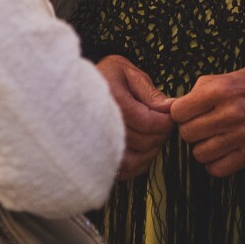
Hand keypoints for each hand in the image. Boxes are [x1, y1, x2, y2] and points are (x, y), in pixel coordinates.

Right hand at [96, 55, 173, 179]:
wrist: (73, 86)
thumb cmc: (105, 75)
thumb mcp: (128, 72)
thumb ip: (150, 92)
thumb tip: (170, 108)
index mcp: (112, 100)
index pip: (147, 122)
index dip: (165, 123)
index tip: (171, 117)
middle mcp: (101, 124)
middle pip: (142, 142)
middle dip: (160, 135)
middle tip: (165, 125)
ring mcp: (95, 144)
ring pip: (133, 161)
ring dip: (150, 152)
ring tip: (154, 137)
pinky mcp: (94, 156)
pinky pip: (122, 170)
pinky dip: (137, 165)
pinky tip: (141, 150)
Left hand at [171, 60, 244, 178]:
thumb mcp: (230, 75)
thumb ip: (201, 89)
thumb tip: (174, 105)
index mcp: (222, 89)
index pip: (179, 112)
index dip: (181, 111)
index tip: (188, 110)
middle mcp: (230, 113)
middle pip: (187, 133)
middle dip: (190, 128)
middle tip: (202, 122)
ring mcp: (241, 135)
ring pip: (199, 153)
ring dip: (202, 145)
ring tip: (213, 135)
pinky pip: (217, 169)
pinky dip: (215, 162)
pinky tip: (222, 149)